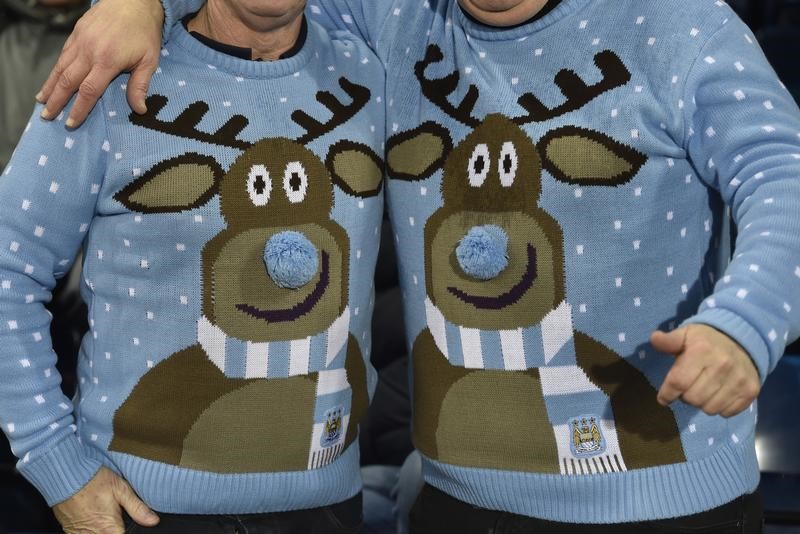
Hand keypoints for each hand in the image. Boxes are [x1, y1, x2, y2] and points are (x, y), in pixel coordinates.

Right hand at [37, 0, 164, 126]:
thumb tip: (140, 110)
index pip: (89, 91)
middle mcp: (89, 51)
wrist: (133, 1)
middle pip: (68, 81)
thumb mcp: (149, 60)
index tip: (70, 123)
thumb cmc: (144, 33)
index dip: (79, 109)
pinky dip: (54, 70)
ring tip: (42, 101)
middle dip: (57, 101)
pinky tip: (51, 80)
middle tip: (47, 117)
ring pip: (60, 67)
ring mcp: (80, 41)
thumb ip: (140, 85)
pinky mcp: (76, 33)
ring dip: (50, 86)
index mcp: (107, 61)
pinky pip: (63, 55)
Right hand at [53, 467, 158, 533]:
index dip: (127, 528)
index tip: (125, 519)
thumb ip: (137, 508)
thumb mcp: (120, 489)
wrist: (65, 476)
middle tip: (113, 512)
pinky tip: (92, 516)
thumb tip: (153, 521)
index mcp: (109, 529)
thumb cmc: (93, 480)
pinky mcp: (70, 531)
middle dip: (115, 527)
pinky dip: (90, 528)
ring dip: (102, 528)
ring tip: (101, 512)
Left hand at [651, 324, 759, 417]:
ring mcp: (739, 380)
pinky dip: (719, 408)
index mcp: (702, 351)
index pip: (678, 382)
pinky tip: (717, 394)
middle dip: (685, 396)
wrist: (742, 340)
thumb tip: (654, 339)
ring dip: (701, 403)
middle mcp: (722, 366)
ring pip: (709, 409)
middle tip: (687, 387)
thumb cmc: (707, 340)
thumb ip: (669, 340)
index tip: (663, 398)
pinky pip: (726, 413)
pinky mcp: (751, 391)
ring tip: (702, 390)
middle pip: (693, 399)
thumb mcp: (686, 335)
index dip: (667, 393)